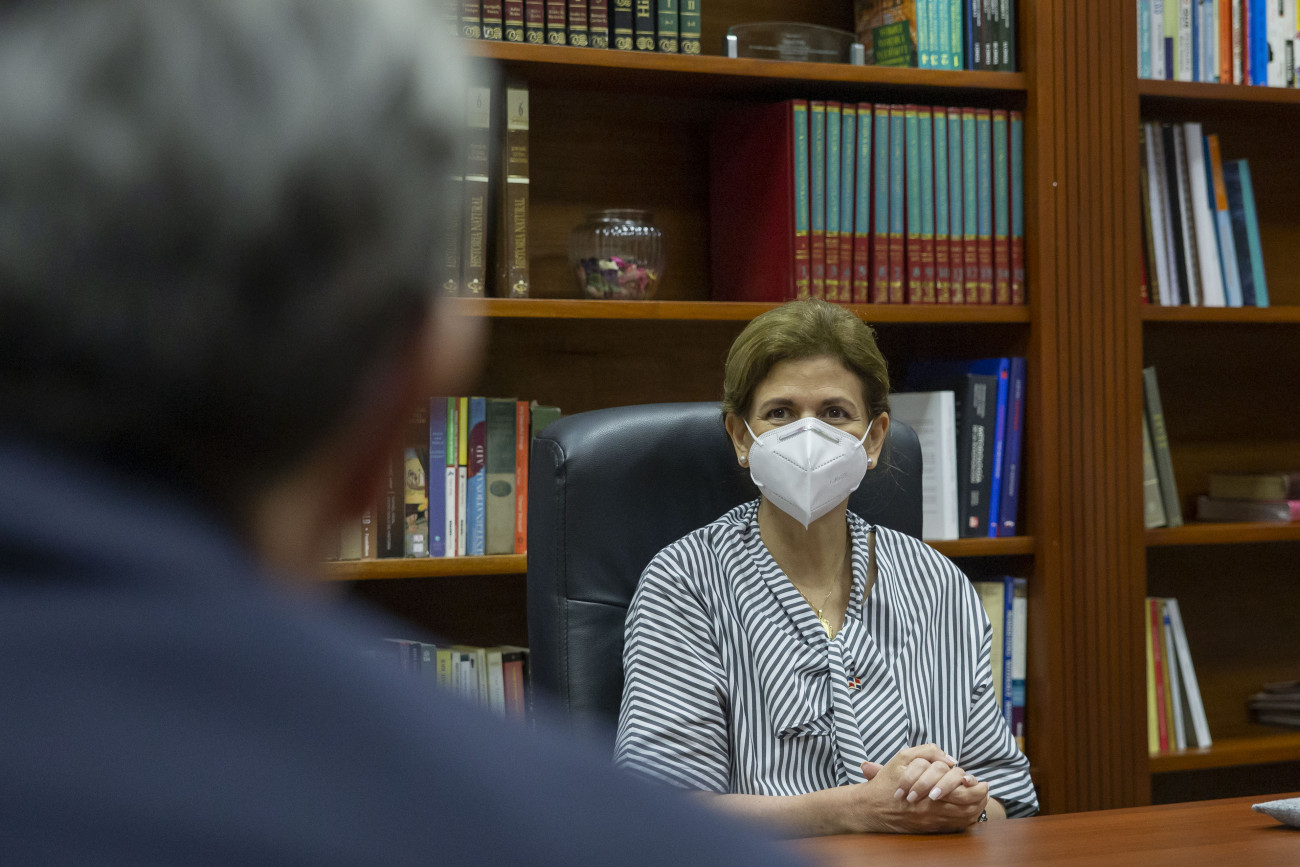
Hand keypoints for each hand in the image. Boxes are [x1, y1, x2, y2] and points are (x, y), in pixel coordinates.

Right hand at [841, 744, 987, 833]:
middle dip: (979, 794)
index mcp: (926, 789)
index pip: (960, 787)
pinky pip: (956, 825)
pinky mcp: (930, 828)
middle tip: (983, 786)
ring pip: (964, 816)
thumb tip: (950, 759)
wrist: (870, 809)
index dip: (971, 782)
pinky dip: (968, 817)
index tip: (972, 776)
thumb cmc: (886, 782)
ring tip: (980, 796)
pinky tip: (970, 809)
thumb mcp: (902, 758)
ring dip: (976, 806)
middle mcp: (932, 808)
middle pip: (966, 803)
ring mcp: (932, 820)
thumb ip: (928, 752)